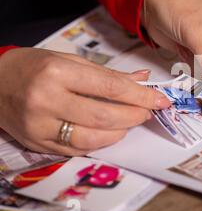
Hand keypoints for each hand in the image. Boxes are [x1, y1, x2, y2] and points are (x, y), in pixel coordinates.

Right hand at [0, 48, 170, 155]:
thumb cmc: (33, 66)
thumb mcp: (69, 60)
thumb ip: (107, 74)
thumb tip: (142, 80)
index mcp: (57, 73)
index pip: (110, 87)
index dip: (140, 96)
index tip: (159, 100)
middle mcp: (47, 100)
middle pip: (104, 116)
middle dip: (134, 116)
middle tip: (148, 112)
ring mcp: (39, 126)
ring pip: (92, 139)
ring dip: (119, 132)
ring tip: (130, 122)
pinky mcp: (36, 144)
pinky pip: (76, 150)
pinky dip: (99, 142)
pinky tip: (110, 133)